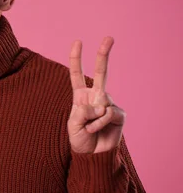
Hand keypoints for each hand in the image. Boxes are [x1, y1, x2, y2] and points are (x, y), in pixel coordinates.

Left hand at [68, 37, 125, 153]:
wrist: (92, 155)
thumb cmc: (80, 139)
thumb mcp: (73, 125)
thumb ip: (81, 113)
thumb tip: (97, 105)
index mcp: (80, 96)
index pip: (77, 74)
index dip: (76, 59)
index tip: (78, 42)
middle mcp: (95, 97)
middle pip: (101, 72)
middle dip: (103, 54)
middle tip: (109, 37)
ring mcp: (108, 104)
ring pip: (101, 102)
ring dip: (92, 118)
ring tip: (89, 129)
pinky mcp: (118, 114)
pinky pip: (108, 113)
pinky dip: (100, 123)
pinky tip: (97, 130)